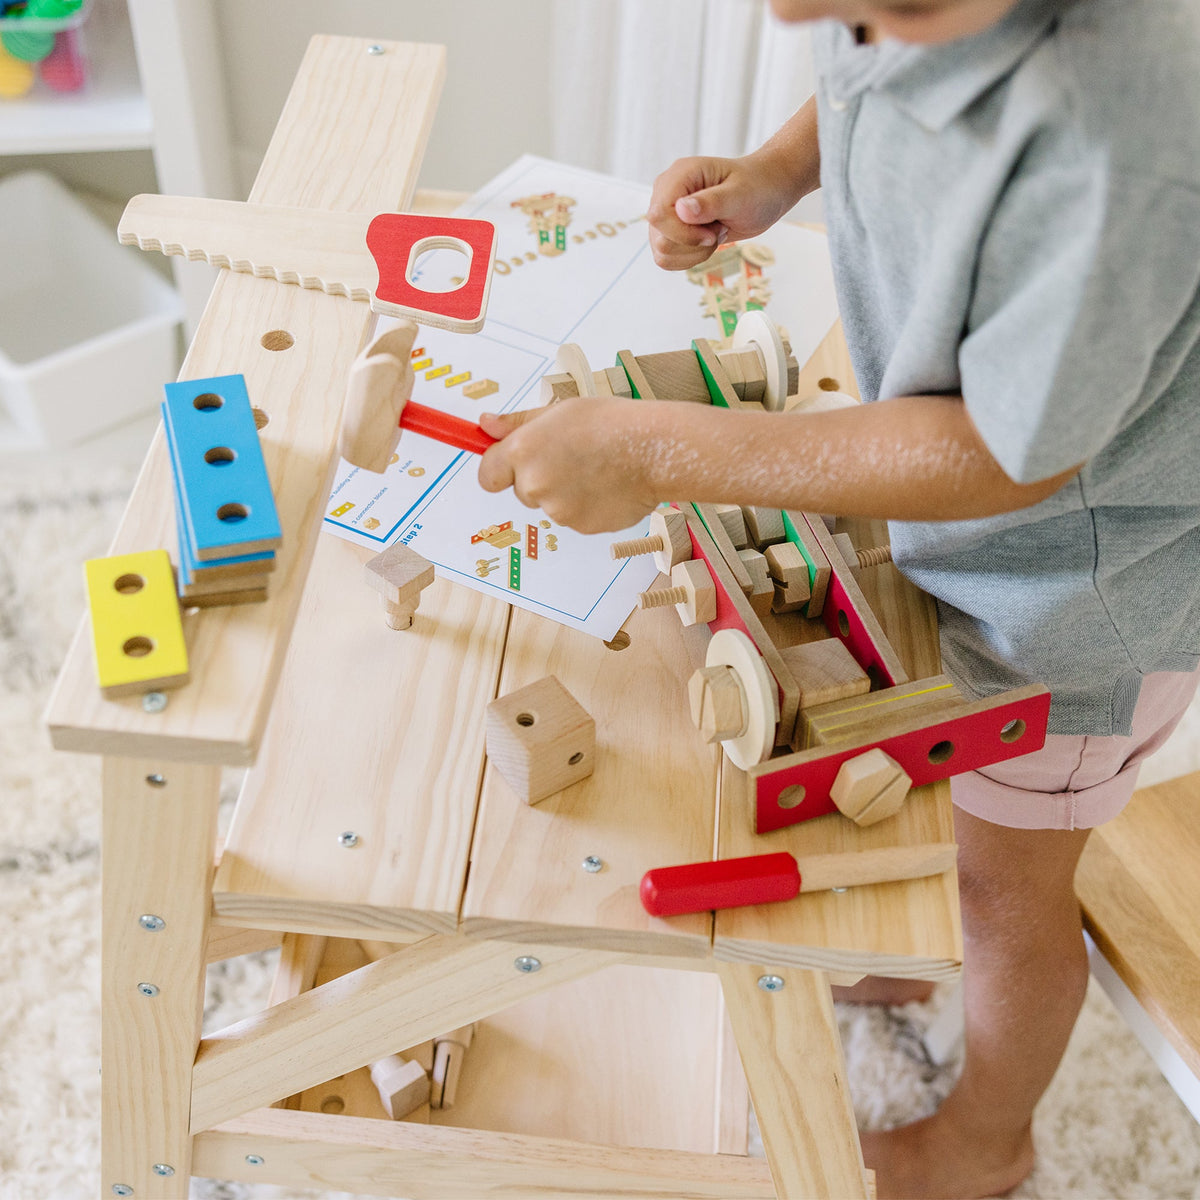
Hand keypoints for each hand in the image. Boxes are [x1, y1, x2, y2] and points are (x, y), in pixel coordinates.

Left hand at [476, 399, 659, 533]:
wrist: (653, 449)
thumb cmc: (609, 423)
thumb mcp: (559, 411)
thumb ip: (517, 423)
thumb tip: (484, 425)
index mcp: (522, 451)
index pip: (488, 475)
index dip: (500, 470)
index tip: (513, 464)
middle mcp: (534, 485)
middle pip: (522, 491)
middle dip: (540, 477)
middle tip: (573, 456)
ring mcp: (558, 510)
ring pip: (551, 505)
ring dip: (566, 492)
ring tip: (597, 469)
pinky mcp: (581, 527)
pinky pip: (575, 518)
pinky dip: (587, 506)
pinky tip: (608, 485)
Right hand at [647, 152, 799, 270]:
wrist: (764, 193)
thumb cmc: (756, 187)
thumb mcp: (740, 194)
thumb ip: (711, 202)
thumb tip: (681, 209)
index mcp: (679, 175)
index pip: (659, 214)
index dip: (683, 233)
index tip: (712, 233)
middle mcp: (667, 193)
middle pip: (660, 238)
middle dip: (694, 244)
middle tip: (718, 229)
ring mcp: (667, 214)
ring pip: (662, 253)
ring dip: (694, 253)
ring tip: (715, 233)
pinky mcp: (670, 231)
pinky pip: (667, 259)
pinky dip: (690, 259)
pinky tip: (708, 242)